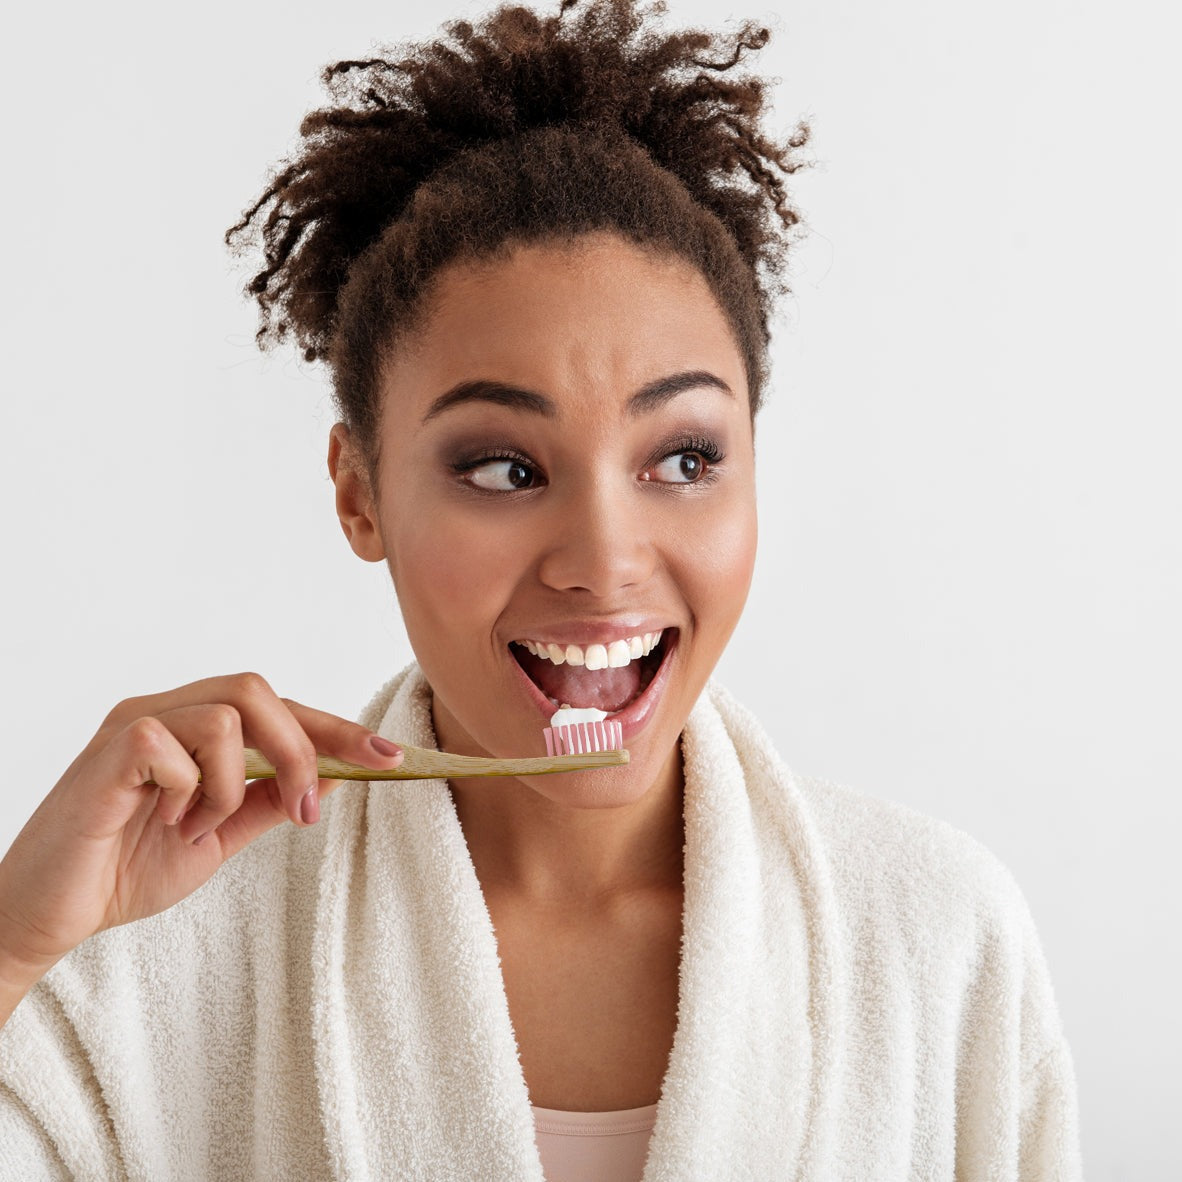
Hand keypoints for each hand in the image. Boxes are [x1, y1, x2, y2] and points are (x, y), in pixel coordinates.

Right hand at [0, 672, 402, 1000]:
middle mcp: (166, 712)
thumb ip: (269, 800)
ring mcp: (134, 725)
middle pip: (258, 691)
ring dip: (233, 784)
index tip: (392, 758)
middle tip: (300, 814)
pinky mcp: (108, 751)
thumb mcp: (220, 836)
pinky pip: (174, 745)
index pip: (280, 709)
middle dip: (301, 750)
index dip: (338, 730)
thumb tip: (336, 775)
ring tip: (201, 828)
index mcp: (195, 727)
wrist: (50, 915)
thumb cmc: (126, 869)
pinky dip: (190, 792)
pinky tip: (166, 823)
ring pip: (224, 714)